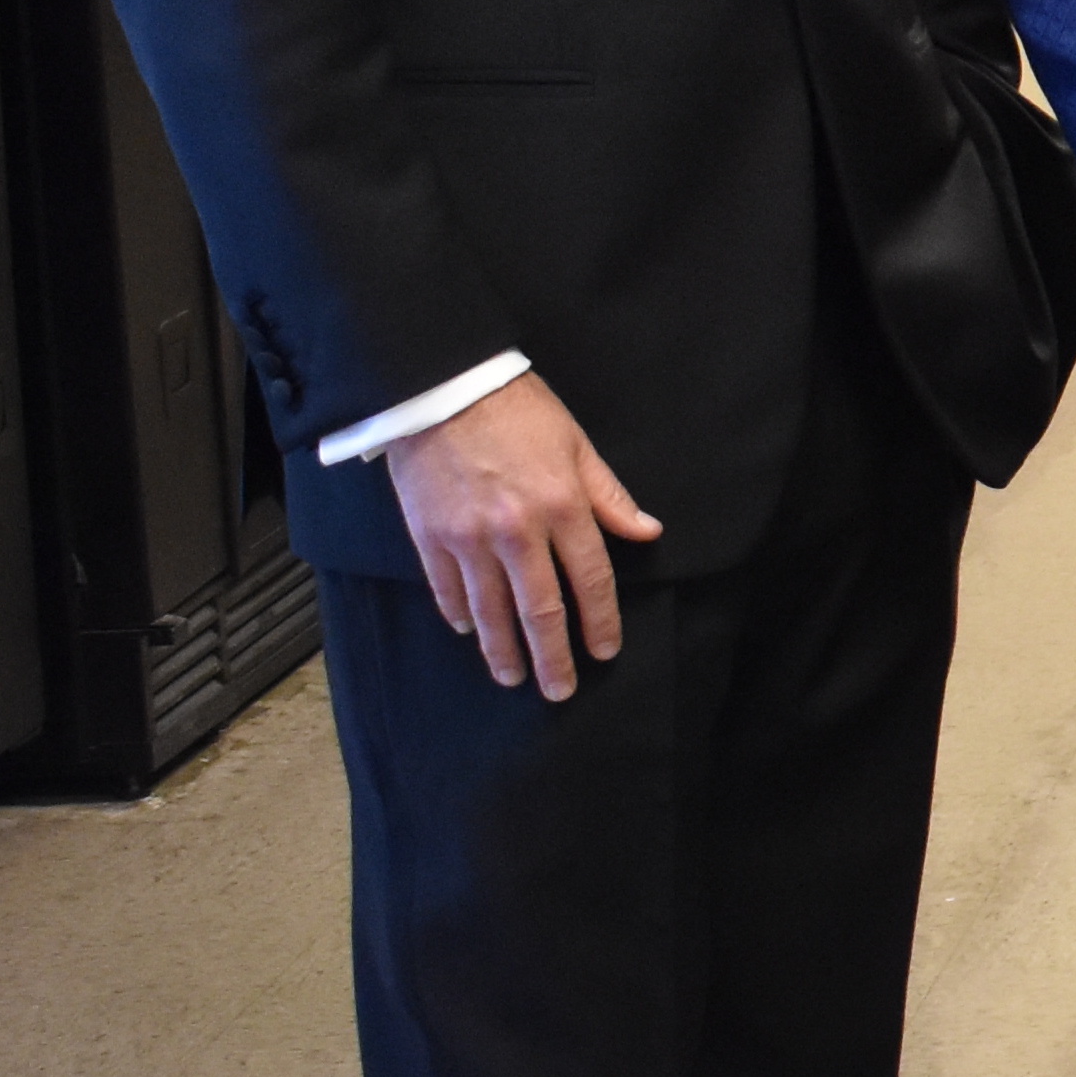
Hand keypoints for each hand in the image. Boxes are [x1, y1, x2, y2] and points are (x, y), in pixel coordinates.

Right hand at [383, 370, 662, 699]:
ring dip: (504, 650)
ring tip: (513, 677)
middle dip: (553, 656)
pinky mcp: (428, 535)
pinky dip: (460, 614)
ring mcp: (468, 537)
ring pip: (490, 610)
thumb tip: (647, 533)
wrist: (440, 385)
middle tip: (560, 691)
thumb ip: (609, 497)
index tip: (604, 651)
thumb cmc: (517, 410)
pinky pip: (446, 588)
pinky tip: (471, 632)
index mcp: (562, 507)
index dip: (600, 621)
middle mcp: (517, 531)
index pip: (590, 580)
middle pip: (540, 609)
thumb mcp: (577, 445)